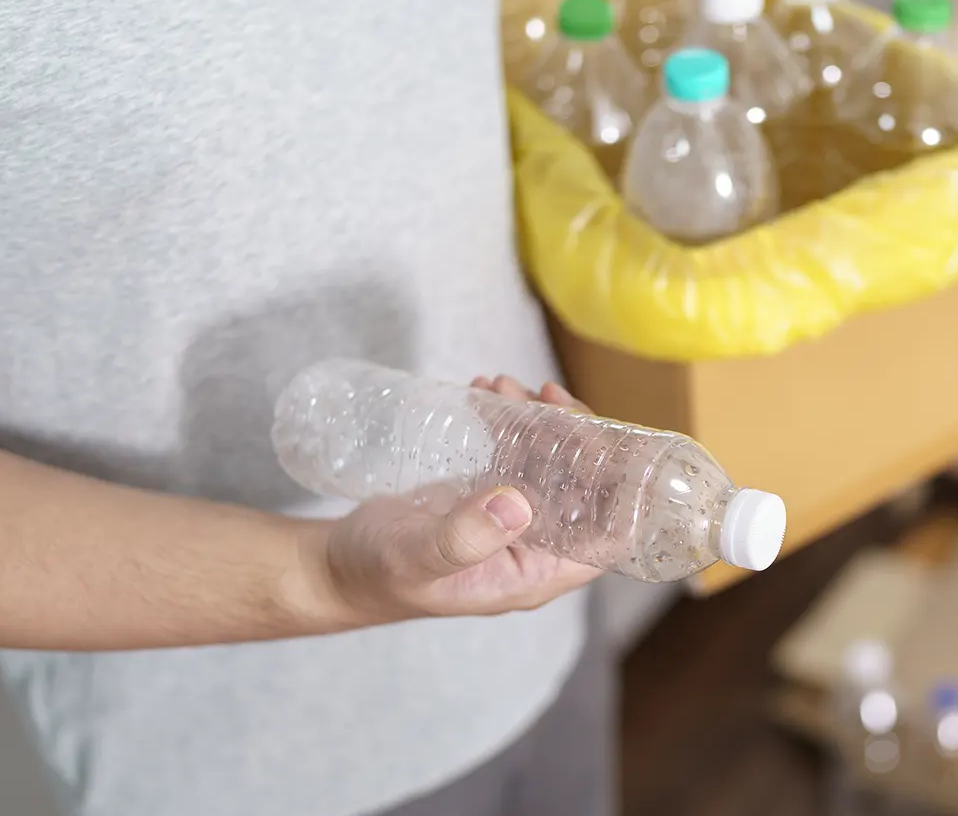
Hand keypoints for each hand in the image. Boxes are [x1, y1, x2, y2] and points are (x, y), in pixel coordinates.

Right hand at [303, 376, 600, 623]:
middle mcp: (536, 547)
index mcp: (537, 573)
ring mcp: (515, 520)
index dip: (621, 490)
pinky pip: (520, 455)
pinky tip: (490, 392)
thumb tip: (518, 504)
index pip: (609, 535)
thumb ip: (463, 538)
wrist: (335, 566)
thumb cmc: (375, 574)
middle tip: (543, 393)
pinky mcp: (491, 496)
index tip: (600, 437)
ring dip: (542, 421)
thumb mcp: (417, 556)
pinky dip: (513, 422)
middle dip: (576, 436)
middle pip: (588, 488)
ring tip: (505, 384)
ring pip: (556, 464)